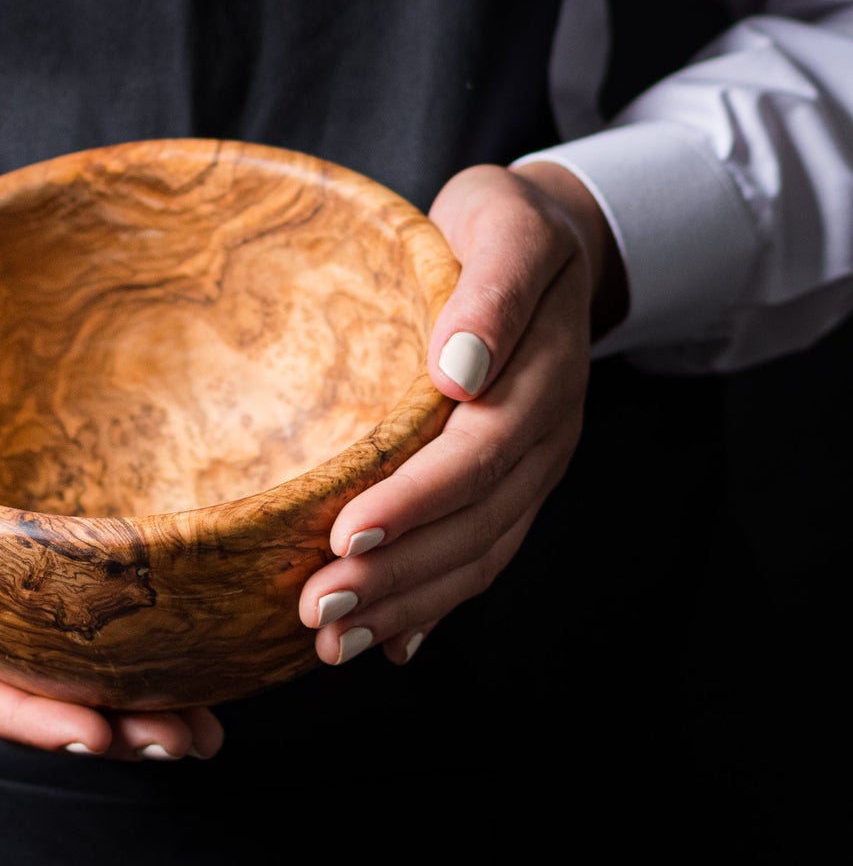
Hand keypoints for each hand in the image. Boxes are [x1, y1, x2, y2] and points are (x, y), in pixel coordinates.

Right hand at [0, 356, 224, 760]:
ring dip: (127, 709)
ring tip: (201, 730)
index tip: (93, 733)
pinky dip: (127, 655)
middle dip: (101, 728)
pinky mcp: (18, 579)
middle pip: (20, 700)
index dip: (23, 718)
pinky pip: (70, 628)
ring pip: (53, 677)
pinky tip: (188, 671)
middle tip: (181, 741)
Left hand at [298, 161, 625, 664]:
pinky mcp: (513, 487)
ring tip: (331, 642)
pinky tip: (387, 644)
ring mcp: (534, 468)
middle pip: (477, 521)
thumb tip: (461, 370)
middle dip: (397, 573)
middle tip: (316, 610)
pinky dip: (434, 606)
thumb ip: (493, 288)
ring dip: (407, 604)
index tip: (345, 532)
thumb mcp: (504, 222)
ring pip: (479, 554)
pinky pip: (481, 556)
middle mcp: (546, 433)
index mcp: (543, 373)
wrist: (549, 241)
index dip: (417, 499)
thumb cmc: (504, 225)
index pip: (480, 451)